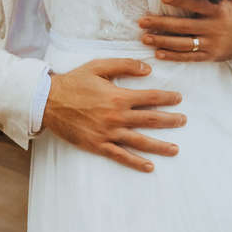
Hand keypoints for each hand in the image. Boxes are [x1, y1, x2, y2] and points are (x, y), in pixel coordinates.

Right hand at [42, 59, 184, 172]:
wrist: (48, 102)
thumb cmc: (74, 82)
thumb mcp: (99, 66)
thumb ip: (125, 65)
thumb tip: (148, 69)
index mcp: (119, 97)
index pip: (151, 98)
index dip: (167, 98)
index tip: (178, 99)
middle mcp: (117, 117)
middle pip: (150, 120)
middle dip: (170, 121)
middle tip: (183, 121)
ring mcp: (108, 133)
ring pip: (140, 141)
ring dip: (160, 146)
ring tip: (175, 150)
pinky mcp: (98, 145)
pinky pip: (120, 156)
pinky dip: (136, 162)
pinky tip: (149, 166)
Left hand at [138, 0, 231, 61]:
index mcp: (219, 9)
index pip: (196, 4)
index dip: (180, 0)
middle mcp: (214, 27)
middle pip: (183, 26)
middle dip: (161, 24)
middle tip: (141, 21)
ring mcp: (212, 43)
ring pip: (183, 44)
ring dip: (162, 41)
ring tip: (144, 38)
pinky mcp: (210, 56)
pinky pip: (189, 57)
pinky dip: (173, 56)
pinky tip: (158, 53)